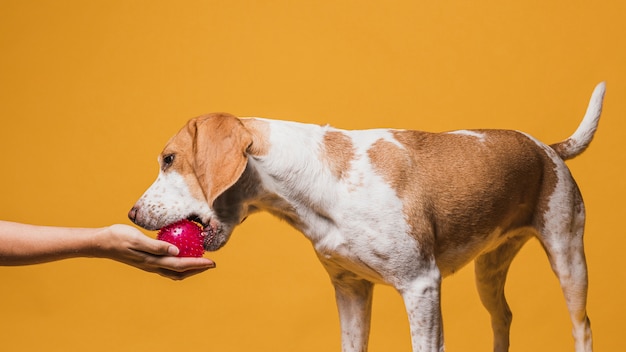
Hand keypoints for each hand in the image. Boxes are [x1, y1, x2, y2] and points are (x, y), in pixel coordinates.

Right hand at [95, 224, 215, 279]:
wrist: (102, 243)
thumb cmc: (119, 237)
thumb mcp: (138, 239)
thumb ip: (157, 245)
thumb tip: (176, 251)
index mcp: (153, 261)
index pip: (181, 264)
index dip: (198, 264)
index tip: (212, 262)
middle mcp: (153, 266)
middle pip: (181, 272)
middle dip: (198, 269)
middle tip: (211, 263)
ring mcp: (149, 265)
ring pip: (174, 272)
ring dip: (189, 269)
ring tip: (200, 262)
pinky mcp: (146, 262)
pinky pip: (167, 266)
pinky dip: (178, 263)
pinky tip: (181, 253)